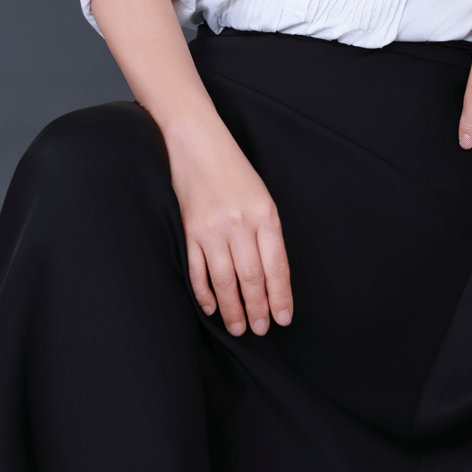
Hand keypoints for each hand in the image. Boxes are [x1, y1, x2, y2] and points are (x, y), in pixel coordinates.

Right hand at [164, 112, 293, 337]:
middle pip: (251, 278)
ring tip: (239, 327)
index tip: (283, 319)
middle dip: (257, 309)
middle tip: (259, 330)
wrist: (197, 142)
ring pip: (225, 280)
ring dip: (232, 309)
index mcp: (265, 214)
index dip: (280, 296)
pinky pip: (197, 270)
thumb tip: (271, 277)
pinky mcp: (188, 230)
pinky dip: (204, 293)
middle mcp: (239, 223)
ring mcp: (211, 228)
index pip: (276, 266)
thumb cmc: (234, 170)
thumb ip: (268, 233)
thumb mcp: (262, 197)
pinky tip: (211, 307)